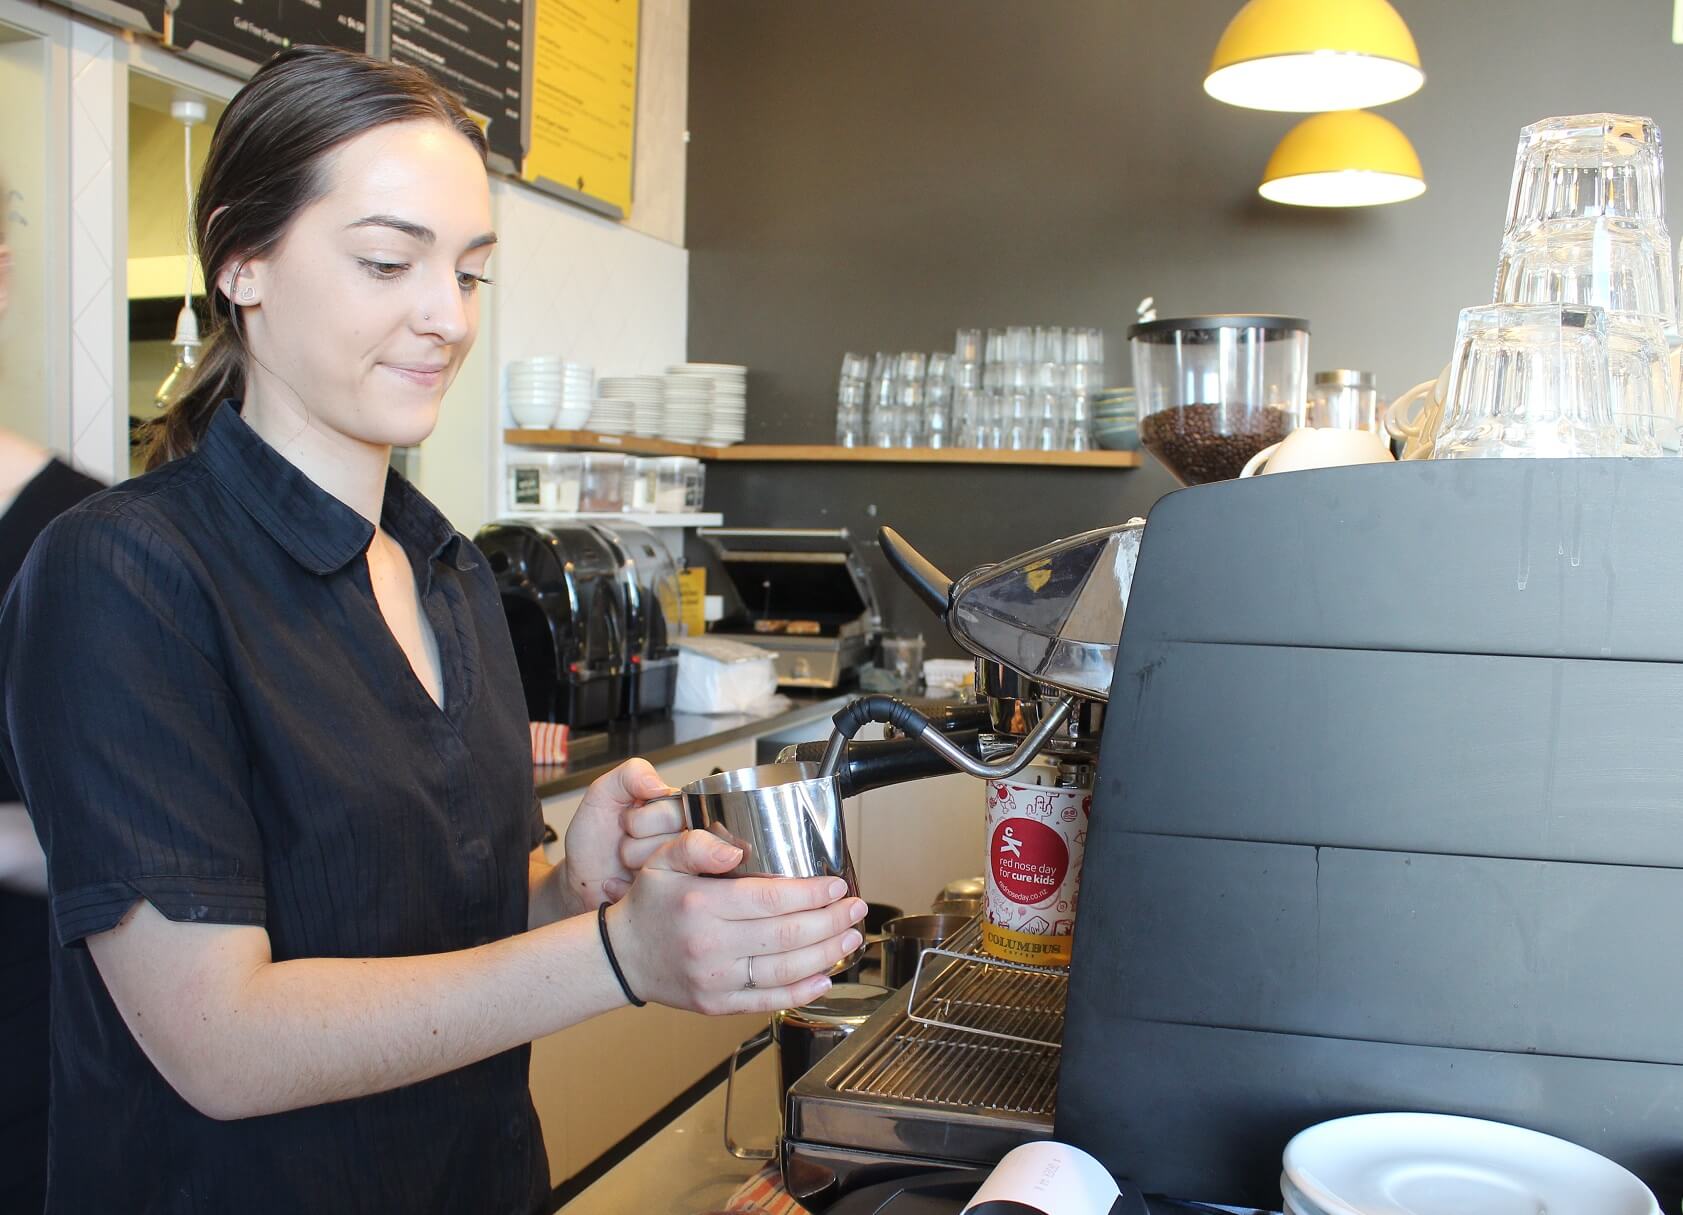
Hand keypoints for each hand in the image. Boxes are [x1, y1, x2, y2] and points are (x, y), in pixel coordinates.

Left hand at [562, 759, 676, 913]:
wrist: (581, 880)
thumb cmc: (595, 840)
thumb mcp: (603, 796)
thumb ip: (629, 775)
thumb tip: (659, 785)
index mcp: (678, 810)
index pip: (678, 810)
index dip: (643, 820)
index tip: (626, 822)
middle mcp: (688, 839)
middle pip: (678, 838)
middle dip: (636, 841)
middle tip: (625, 842)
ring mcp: (684, 871)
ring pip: (669, 864)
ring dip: (634, 864)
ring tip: (626, 862)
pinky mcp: (674, 897)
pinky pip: (659, 890)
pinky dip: (629, 887)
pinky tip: (624, 883)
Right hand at [604, 830, 867, 1013]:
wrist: (622, 957)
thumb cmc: (650, 905)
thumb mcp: (663, 860)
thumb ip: (697, 845)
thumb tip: (733, 846)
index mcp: (701, 904)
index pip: (770, 899)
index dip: (811, 893)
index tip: (836, 886)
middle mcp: (710, 945)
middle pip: (786, 935)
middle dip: (830, 922)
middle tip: (855, 909)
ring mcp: (715, 979)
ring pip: (785, 970)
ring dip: (826, 954)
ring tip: (849, 938)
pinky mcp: (718, 1004)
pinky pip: (768, 1001)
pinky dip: (801, 992)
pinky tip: (824, 977)